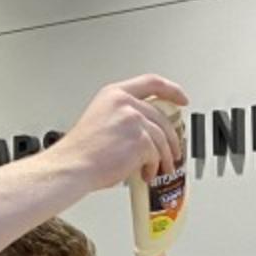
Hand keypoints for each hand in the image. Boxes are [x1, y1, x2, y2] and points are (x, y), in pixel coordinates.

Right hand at [43, 76, 187, 192]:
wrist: (73, 165)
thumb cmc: (82, 151)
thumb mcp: (101, 119)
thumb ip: (124, 116)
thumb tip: (147, 130)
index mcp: (114, 94)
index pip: (151, 82)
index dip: (172, 90)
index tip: (182, 99)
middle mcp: (125, 103)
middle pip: (162, 117)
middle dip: (172, 138)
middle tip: (174, 151)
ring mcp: (134, 119)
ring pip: (163, 138)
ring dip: (165, 157)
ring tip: (160, 169)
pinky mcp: (141, 139)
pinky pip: (157, 155)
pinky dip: (154, 167)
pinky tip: (146, 173)